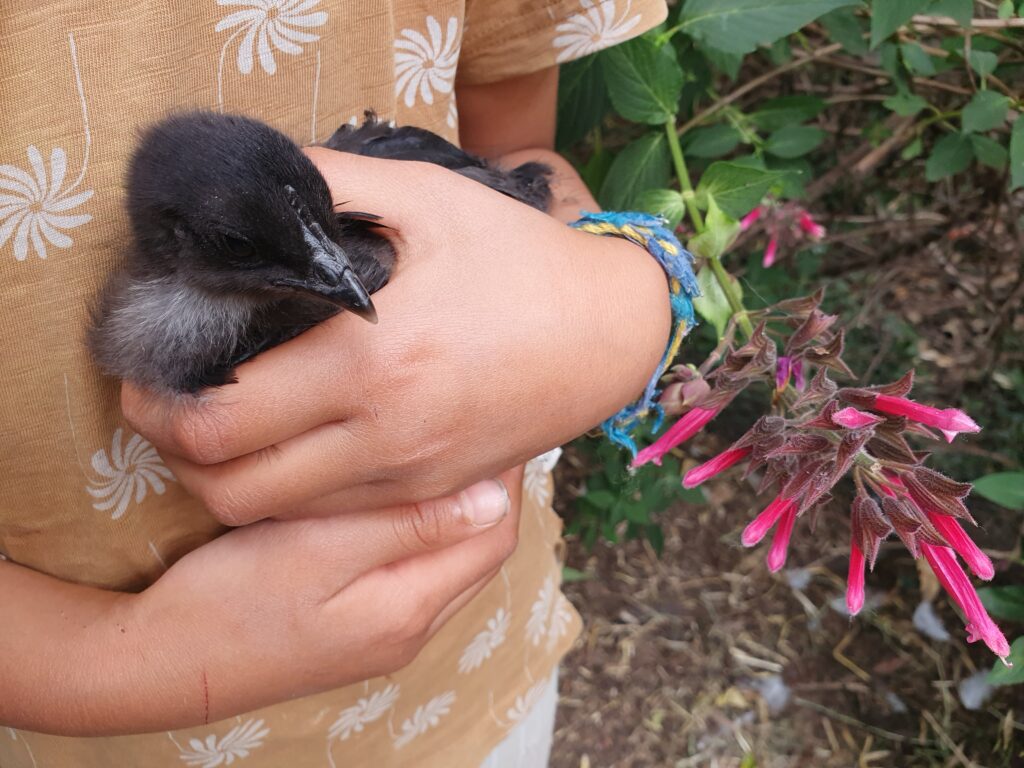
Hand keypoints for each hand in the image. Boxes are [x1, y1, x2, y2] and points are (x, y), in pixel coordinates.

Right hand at [1, 471, 518, 735]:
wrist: (163, 661)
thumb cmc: (231, 599)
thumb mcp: (317, 551)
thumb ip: (406, 526)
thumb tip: (493, 497)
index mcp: (408, 608)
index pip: (493, 536)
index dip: (501, 476)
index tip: (487, 422)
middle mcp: (411, 629)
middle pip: (480, 551)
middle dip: (486, 491)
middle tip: (470, 428)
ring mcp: (387, 634)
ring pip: (452, 562)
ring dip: (456, 511)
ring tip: (439, 454)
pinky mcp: (362, 629)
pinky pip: (418, 573)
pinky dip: (424, 532)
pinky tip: (398, 500)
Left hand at [123, 151, 669, 523]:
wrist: (609, 336)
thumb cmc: (520, 262)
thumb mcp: (431, 199)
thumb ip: (335, 183)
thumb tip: (262, 181)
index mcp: (368, 359)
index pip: (222, 418)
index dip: (160, 405)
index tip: (144, 377)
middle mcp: (380, 432)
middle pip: (231, 485)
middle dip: (177, 453)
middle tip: (166, 411)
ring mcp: (407, 474)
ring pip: (275, 515)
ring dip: (225, 482)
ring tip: (217, 436)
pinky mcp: (430, 491)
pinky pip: (332, 515)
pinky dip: (288, 495)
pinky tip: (288, 451)